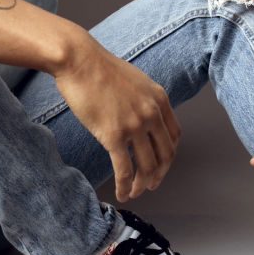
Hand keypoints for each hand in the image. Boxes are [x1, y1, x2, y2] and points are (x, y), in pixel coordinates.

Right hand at [54, 38, 180, 200]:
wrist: (79, 60)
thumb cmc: (98, 67)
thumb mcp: (133, 80)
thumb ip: (143, 99)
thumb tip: (140, 117)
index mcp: (159, 98)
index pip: (174, 135)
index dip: (169, 155)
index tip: (161, 164)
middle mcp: (151, 113)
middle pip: (165, 154)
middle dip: (159, 174)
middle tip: (152, 185)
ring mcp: (134, 125)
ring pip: (146, 166)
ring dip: (142, 185)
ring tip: (135, 193)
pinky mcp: (113, 135)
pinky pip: (125, 169)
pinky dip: (125, 186)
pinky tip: (122, 193)